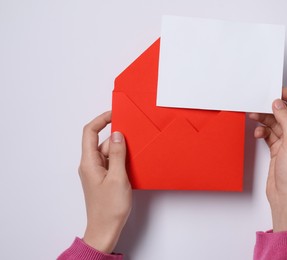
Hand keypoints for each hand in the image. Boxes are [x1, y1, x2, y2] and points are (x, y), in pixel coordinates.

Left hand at [79, 111, 131, 252]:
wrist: (105, 229)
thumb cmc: (109, 208)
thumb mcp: (117, 178)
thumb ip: (117, 154)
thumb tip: (117, 135)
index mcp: (89, 162)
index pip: (90, 132)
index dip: (101, 119)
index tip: (115, 114)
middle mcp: (90, 165)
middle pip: (102, 142)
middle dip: (117, 138)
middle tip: (134, 138)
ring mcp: (96, 172)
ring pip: (108, 153)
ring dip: (121, 151)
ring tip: (134, 159)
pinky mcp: (103, 179)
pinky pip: (111, 162)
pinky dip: (121, 161)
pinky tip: (131, 166)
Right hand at [249, 88, 286, 231]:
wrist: (286, 198)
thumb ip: (286, 121)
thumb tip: (279, 105)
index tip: (277, 91)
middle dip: (274, 108)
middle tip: (260, 104)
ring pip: (276, 124)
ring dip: (265, 119)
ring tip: (254, 116)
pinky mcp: (278, 150)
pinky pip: (270, 134)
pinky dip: (263, 131)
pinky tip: (258, 133)